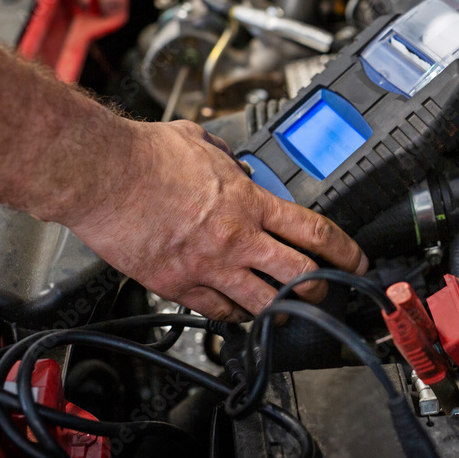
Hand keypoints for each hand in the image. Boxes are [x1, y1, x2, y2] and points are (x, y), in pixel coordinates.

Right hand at [67, 119, 367, 321]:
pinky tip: (237, 312)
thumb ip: (228, 161)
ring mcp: (209, 267)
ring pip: (263, 303)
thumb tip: (236, 169)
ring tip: (287, 310)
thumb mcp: (203, 143)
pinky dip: (233, 314)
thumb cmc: (146, 155)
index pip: (314, 232)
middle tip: (327, 292)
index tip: (355, 262)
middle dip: (321, 289)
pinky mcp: (178, 285)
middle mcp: (236, 239)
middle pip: (299, 276)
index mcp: (248, 201)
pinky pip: (217, 312)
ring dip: (281, 309)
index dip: (344, 251)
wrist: (102, 175)